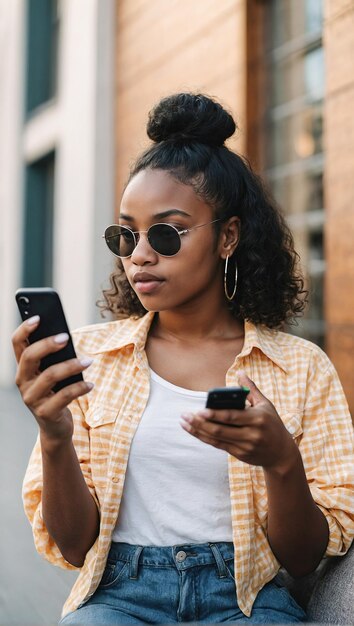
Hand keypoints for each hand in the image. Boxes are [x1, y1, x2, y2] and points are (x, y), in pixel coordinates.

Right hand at [12, 316, 93, 442]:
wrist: (55, 427)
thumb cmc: (56, 393)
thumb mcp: (53, 374)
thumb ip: (56, 358)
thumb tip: (66, 338)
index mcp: (23, 368)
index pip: (17, 344)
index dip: (24, 329)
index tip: (38, 317)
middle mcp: (23, 381)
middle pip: (29, 357)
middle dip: (47, 344)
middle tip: (66, 337)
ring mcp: (31, 398)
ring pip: (49, 376)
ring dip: (71, 366)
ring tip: (88, 361)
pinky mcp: (45, 413)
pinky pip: (64, 396)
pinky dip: (79, 388)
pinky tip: (90, 384)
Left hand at [180, 371, 297, 470]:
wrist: (282, 454)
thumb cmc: (272, 424)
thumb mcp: (266, 405)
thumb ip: (251, 389)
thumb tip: (240, 372)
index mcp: (258, 419)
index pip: (233, 416)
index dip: (215, 414)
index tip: (200, 410)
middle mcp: (251, 434)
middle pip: (221, 430)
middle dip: (200, 423)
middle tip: (185, 415)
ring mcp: (245, 446)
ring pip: (216, 439)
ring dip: (198, 431)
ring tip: (184, 422)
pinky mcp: (239, 454)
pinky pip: (218, 445)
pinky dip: (204, 438)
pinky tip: (194, 431)